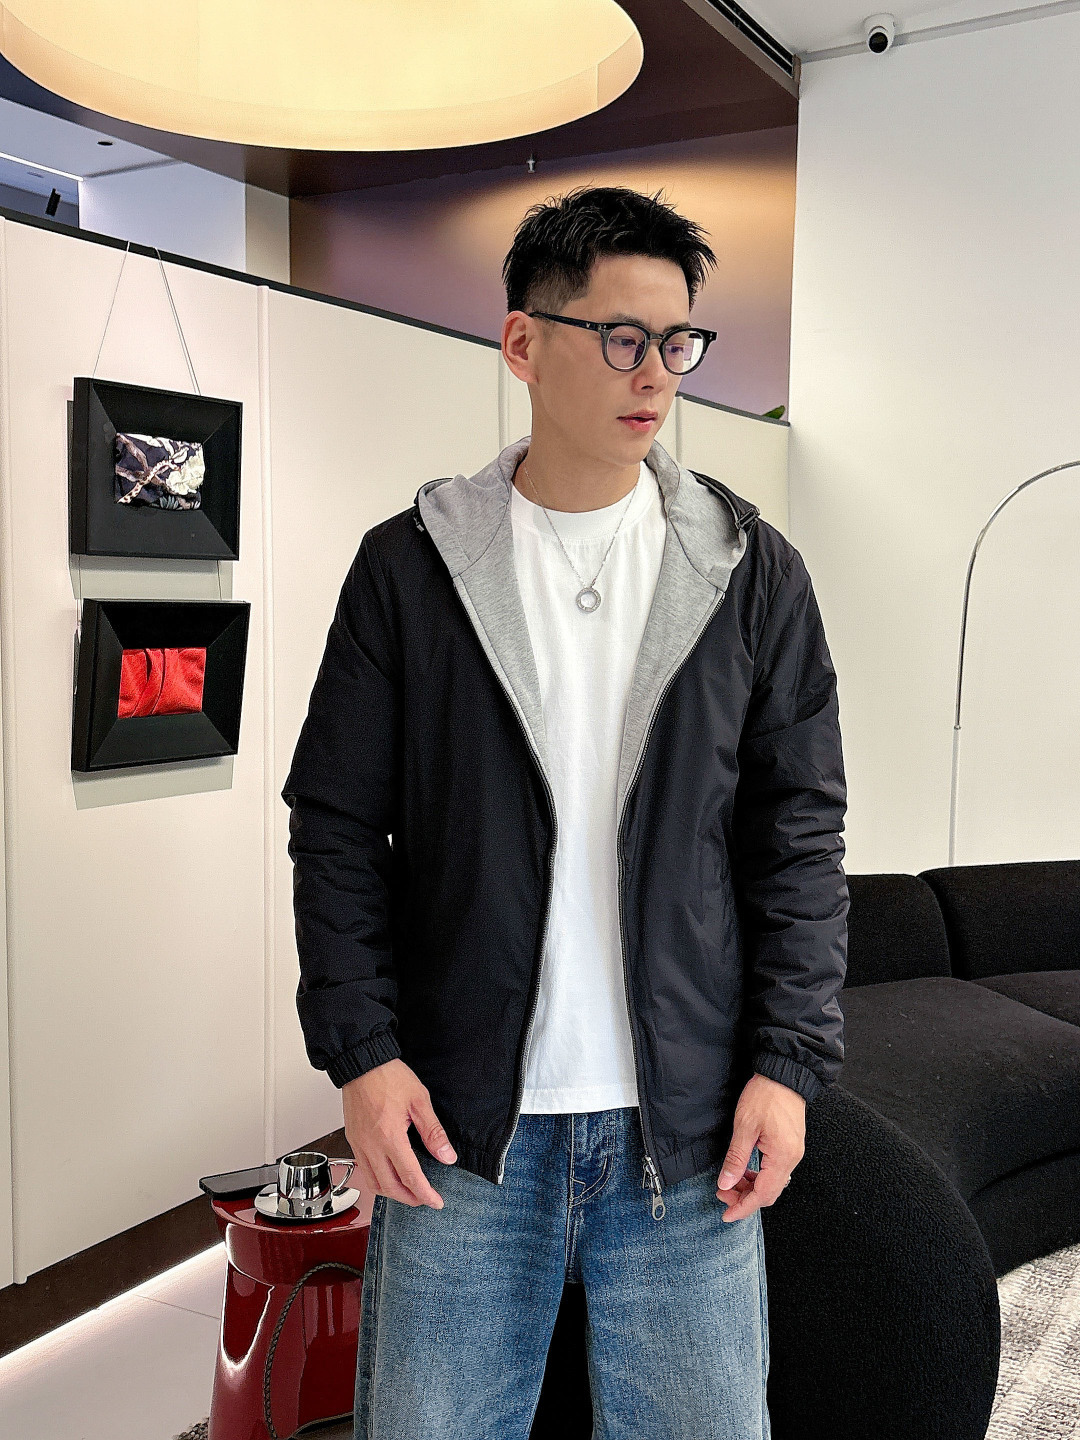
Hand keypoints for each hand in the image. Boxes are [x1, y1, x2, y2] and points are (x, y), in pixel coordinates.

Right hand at [342, 1057, 457, 1209]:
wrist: (362, 1063)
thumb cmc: (388, 1076)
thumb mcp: (419, 1100)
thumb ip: (433, 1132)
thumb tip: (447, 1156)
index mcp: (390, 1137)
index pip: (410, 1177)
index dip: (426, 1194)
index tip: (437, 1202)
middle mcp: (371, 1146)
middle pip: (390, 1187)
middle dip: (410, 1199)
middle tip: (425, 1199)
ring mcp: (359, 1144)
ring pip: (373, 1183)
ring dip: (392, 1193)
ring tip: (409, 1192)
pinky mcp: (353, 1140)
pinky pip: (363, 1170)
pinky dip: (378, 1180)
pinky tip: (389, 1175)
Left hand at [715, 1072, 804, 1222]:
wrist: (784, 1074)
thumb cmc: (765, 1095)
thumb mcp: (744, 1126)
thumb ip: (736, 1158)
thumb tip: (726, 1183)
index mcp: (782, 1157)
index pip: (762, 1195)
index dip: (743, 1208)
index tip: (726, 1215)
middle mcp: (792, 1159)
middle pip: (769, 1193)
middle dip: (745, 1198)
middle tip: (722, 1194)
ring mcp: (794, 1153)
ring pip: (772, 1183)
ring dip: (751, 1187)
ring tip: (730, 1182)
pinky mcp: (791, 1146)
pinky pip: (775, 1171)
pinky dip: (759, 1176)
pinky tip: (745, 1170)